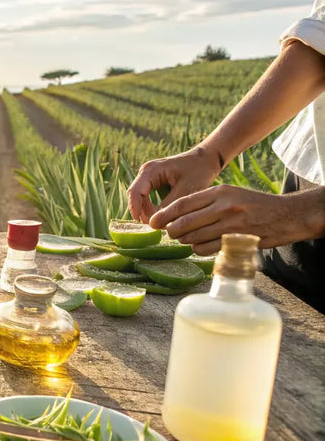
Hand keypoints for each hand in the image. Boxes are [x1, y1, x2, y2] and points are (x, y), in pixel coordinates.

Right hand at [127, 147, 222, 222]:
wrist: (206, 159)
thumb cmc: (198, 170)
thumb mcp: (186, 189)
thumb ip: (170, 205)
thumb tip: (157, 221)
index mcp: (151, 170)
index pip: (135, 192)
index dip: (136, 209)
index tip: (143, 224)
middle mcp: (145, 172)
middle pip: (136, 196)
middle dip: (144, 212)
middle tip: (158, 226)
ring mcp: (148, 177)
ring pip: (140, 198)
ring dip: (147, 211)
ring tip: (162, 222)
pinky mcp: (153, 182)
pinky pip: (147, 197)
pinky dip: (152, 207)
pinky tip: (162, 216)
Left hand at [149, 184, 323, 254]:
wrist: (287, 215)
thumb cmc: (254, 204)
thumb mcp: (231, 194)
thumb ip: (206, 202)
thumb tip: (177, 214)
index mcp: (220, 192)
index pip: (183, 203)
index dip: (164, 214)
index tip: (153, 222)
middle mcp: (224, 206)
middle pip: (184, 222)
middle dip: (171, 230)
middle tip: (168, 233)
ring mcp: (231, 224)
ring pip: (193, 237)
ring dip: (185, 241)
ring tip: (185, 240)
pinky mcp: (237, 240)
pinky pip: (206, 248)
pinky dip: (198, 249)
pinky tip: (199, 246)